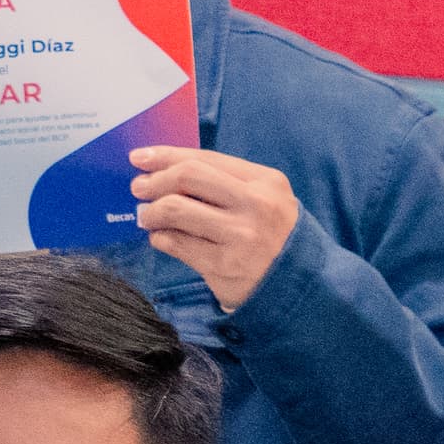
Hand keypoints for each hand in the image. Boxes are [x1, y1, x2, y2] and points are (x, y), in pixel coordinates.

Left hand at [129, 146, 304, 310]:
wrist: (304, 288)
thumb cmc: (277, 239)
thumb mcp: (266, 201)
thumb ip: (225, 184)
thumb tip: (166, 172)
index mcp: (266, 182)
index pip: (206, 158)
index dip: (166, 155)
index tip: (140, 158)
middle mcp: (255, 205)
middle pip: (187, 176)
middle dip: (154, 180)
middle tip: (139, 189)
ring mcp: (241, 236)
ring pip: (176, 209)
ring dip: (151, 212)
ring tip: (147, 217)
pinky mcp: (225, 265)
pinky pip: (177, 243)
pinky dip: (161, 238)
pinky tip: (162, 239)